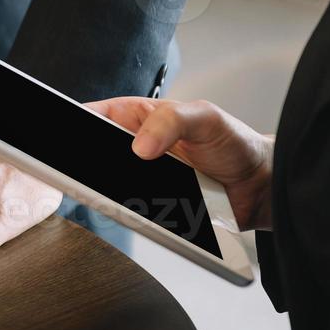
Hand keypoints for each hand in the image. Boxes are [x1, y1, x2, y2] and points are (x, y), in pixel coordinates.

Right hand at [89, 97, 273, 231]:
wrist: (259, 186)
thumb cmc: (236, 143)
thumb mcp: (206, 117)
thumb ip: (172, 121)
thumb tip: (140, 145)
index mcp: (139, 117)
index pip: (95, 116)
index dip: (77, 124)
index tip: (70, 136)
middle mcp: (134, 148)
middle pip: (93, 156)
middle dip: (87, 164)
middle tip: (93, 170)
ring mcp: (139, 179)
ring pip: (106, 187)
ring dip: (107, 192)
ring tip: (122, 190)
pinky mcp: (148, 206)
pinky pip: (128, 212)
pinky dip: (128, 214)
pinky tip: (139, 209)